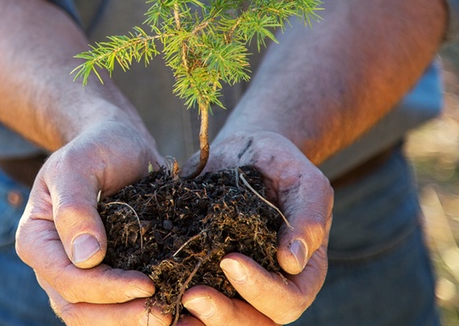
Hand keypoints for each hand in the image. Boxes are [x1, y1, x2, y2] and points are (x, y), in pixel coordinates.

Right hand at [15, 120, 172, 324]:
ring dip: (134, 323)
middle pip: (79, 310)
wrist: (116, 143)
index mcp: (36, 240)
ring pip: (98, 318)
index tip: (146, 285)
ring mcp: (78, 275)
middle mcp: (52, 266)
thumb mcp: (78, 165)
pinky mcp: (106, 277)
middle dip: (122, 317)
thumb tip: (86, 258)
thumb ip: (75, 208)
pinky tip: (179, 315)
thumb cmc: (94, 147)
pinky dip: (143, 314)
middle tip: (166, 314)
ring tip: (174, 319)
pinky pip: (119, 308)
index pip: (67, 279)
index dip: (105, 288)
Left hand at [180, 131, 332, 324]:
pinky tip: (151, 294)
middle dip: (222, 315)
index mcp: (301, 273)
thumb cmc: (282, 164)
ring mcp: (235, 285)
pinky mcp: (204, 272)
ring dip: (195, 319)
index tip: (230, 261)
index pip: (288, 300)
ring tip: (167, 305)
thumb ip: (307, 218)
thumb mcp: (304, 181)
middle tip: (192, 296)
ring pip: (219, 319)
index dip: (261, 290)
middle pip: (252, 323)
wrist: (246, 151)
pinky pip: (190, 296)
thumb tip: (292, 261)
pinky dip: (171, 301)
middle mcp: (268, 287)